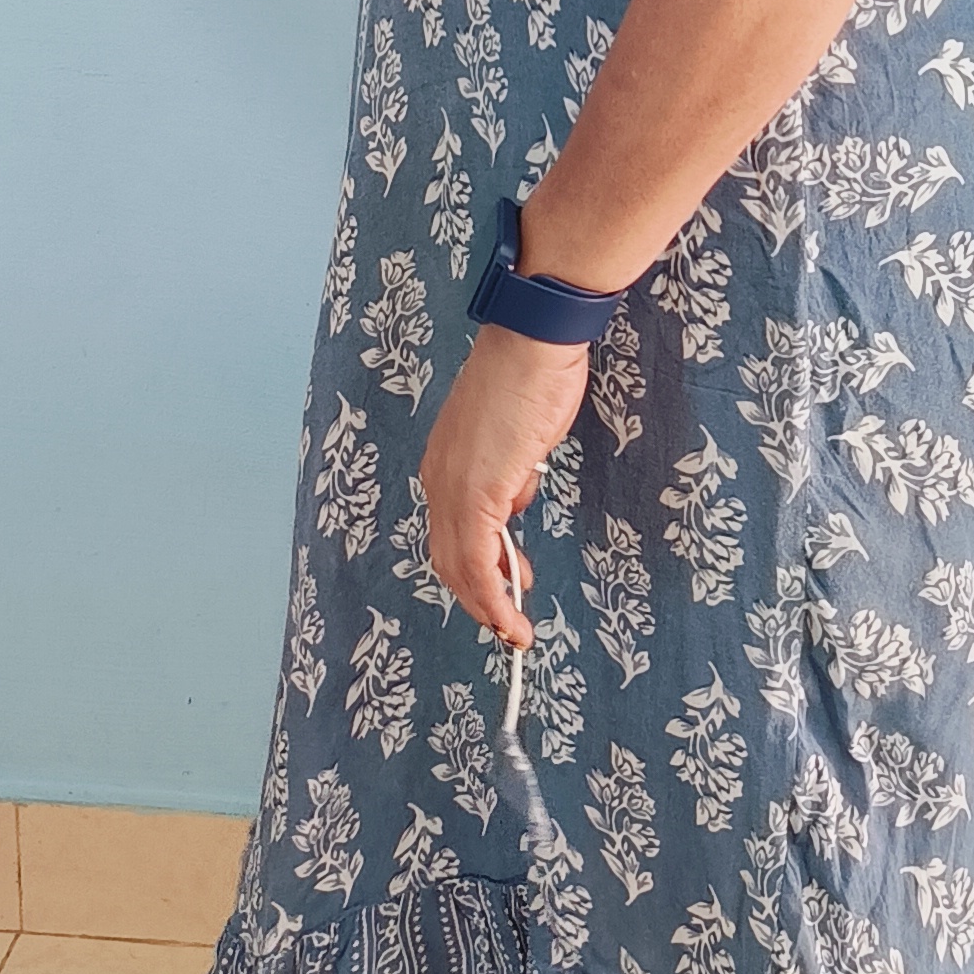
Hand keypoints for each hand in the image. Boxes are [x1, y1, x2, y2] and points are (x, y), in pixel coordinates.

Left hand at [419, 324, 589, 646]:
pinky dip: (493, 597)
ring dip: (487, 606)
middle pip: (448, 557)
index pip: (450, 531)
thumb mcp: (519, 435)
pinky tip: (511, 616)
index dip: (473, 568)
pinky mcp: (477, 495)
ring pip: (459, 567)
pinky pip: (479, 562)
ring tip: (513, 629)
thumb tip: (515, 494)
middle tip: (506, 622)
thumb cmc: (531, 376)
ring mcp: (454, 488)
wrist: (533, 344)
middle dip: (478, 597)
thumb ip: (510, 469)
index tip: (504, 586)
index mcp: (444, 462)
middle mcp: (439, 478)